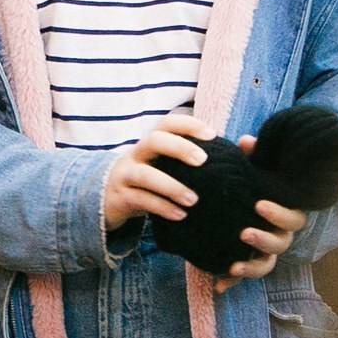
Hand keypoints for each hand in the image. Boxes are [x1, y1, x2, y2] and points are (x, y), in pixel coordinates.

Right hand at [103, 114, 214, 229]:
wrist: (106, 200)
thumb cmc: (147, 182)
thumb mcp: (162, 167)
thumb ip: (187, 161)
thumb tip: (231, 153)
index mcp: (150, 143)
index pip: (167, 123)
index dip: (189, 124)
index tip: (212, 135)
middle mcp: (135, 154)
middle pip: (153, 140)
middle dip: (179, 147)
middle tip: (203, 160)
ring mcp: (125, 176)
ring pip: (145, 175)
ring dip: (172, 187)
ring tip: (194, 200)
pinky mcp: (120, 198)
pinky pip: (140, 200)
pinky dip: (162, 207)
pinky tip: (180, 215)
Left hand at [213, 135, 304, 291]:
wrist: (234, 203)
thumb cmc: (249, 185)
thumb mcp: (251, 171)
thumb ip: (252, 157)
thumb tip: (246, 141)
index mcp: (284, 214)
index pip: (294, 218)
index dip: (280, 213)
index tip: (259, 204)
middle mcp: (278, 236)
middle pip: (282, 244)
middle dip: (265, 239)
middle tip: (245, 232)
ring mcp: (263, 253)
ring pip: (266, 265)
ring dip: (252, 267)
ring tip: (235, 265)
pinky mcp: (246, 264)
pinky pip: (243, 279)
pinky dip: (232, 283)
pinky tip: (218, 286)